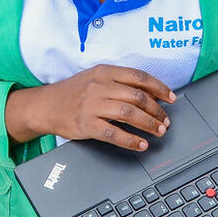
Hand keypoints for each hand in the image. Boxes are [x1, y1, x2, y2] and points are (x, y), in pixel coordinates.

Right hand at [5, 65, 176, 149]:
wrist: (46, 105)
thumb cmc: (74, 92)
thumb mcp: (95, 78)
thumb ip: (119, 82)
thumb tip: (151, 93)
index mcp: (105, 72)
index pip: (139, 77)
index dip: (159, 88)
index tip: (171, 98)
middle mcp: (99, 86)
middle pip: (137, 97)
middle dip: (157, 110)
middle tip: (165, 120)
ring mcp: (92, 105)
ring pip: (129, 114)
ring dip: (148, 124)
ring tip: (158, 131)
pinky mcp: (86, 124)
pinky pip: (114, 133)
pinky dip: (131, 140)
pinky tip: (140, 144)